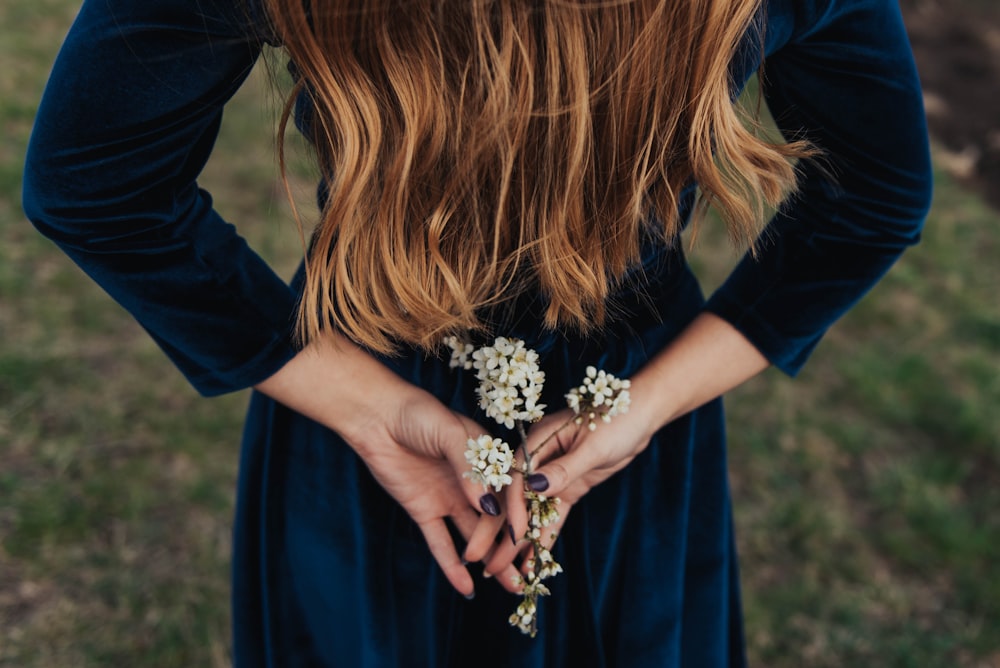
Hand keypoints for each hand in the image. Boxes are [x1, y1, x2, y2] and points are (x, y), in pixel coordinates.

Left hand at [255, 335, 520, 596]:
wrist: (376, 416)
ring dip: (491, 561)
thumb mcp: (450, 432)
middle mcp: (472, 482)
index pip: (509, 494)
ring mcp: (449, 498)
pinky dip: (452, 565)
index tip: (523, 537)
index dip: (517, 516)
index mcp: (487, 460)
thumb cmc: (418, 413)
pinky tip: (466, 588)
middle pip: (495, 520)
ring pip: (475, 536)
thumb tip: (488, 507)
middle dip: (507, 548)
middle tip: (517, 574)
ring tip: (510, 587)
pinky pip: (441, 542)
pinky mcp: (424, 511)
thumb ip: (470, 468)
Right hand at [475, 399, 658, 576]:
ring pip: (530, 513)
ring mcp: (552, 476)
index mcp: (537, 440)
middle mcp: (538, 459)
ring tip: (504, 575)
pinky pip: (552, 517)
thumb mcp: (593, 444)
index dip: (513, 508)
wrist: (640, 415)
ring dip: (518, 543)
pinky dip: (543, 539)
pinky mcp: (567, 488)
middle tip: (479, 561)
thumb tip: (536, 487)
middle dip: (496, 531)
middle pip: (512, 499)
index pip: (517, 479)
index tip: (513, 535)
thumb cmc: (617, 418)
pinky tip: (531, 564)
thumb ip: (564, 467)